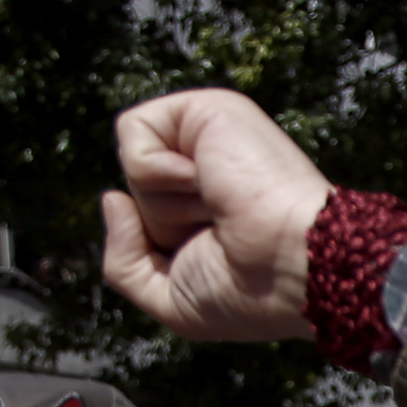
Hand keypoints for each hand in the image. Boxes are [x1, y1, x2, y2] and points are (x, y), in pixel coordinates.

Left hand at [100, 89, 334, 341]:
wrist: (294, 269)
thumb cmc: (249, 293)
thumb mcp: (169, 298)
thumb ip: (124, 260)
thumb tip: (112, 197)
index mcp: (214, 204)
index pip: (147, 215)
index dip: (159, 245)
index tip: (215, 260)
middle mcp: (213, 164)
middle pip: (136, 192)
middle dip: (161, 224)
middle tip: (218, 232)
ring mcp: (211, 133)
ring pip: (132, 164)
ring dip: (165, 203)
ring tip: (219, 208)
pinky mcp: (209, 108)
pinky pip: (134, 133)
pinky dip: (157, 171)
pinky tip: (205, 182)